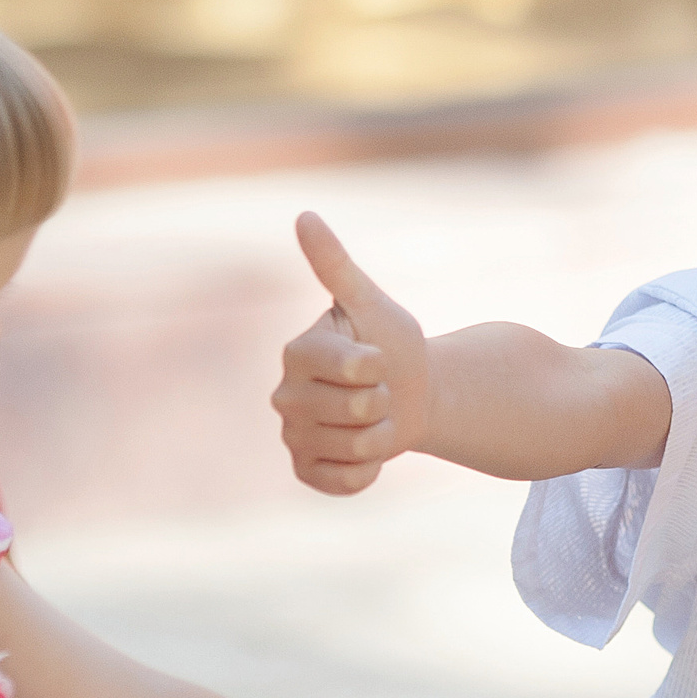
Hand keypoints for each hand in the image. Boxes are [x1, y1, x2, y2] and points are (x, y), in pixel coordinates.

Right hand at [274, 214, 428, 495]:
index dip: (380, 366)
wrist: (411, 396)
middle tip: (377, 391)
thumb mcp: (372, 303)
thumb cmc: (392, 344)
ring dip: (381, 436)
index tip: (377, 357)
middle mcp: (285, 396)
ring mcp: (292, 436)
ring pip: (356, 448)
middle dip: (384, 403)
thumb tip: (304, 215)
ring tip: (374, 418)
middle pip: (357, 411)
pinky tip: (365, 450)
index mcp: (298, 352)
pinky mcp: (304, 471)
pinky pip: (345, 482)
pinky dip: (368, 470)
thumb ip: (336, 265)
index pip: (356, 368)